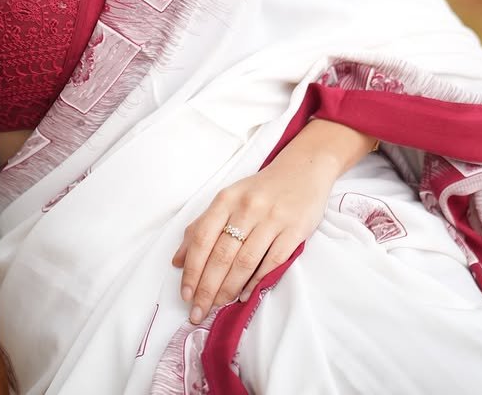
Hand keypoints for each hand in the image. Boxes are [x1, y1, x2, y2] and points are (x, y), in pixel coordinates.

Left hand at [171, 155, 333, 324]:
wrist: (303, 169)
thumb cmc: (260, 190)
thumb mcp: (228, 199)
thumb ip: (202, 227)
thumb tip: (178, 260)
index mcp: (226, 199)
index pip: (202, 238)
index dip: (192, 269)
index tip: (185, 294)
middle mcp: (247, 207)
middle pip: (222, 254)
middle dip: (207, 288)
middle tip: (198, 312)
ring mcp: (272, 219)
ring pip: (245, 262)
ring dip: (229, 289)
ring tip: (218, 307)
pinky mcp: (294, 230)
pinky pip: (272, 262)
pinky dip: (256, 282)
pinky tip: (245, 296)